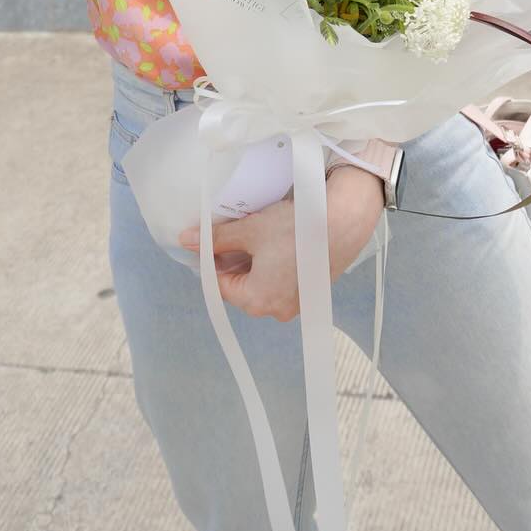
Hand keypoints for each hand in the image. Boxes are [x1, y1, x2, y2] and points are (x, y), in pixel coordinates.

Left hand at [176, 164, 384, 320]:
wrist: (344, 220)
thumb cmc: (295, 228)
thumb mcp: (249, 230)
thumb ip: (216, 239)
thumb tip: (187, 240)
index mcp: (256, 300)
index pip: (219, 285)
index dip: (212, 260)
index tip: (212, 241)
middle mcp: (276, 310)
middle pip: (242, 286)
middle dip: (235, 261)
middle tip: (237, 234)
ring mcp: (296, 303)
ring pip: (263, 284)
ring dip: (256, 262)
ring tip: (259, 235)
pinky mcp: (311, 292)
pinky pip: (283, 282)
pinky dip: (276, 265)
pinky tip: (280, 242)